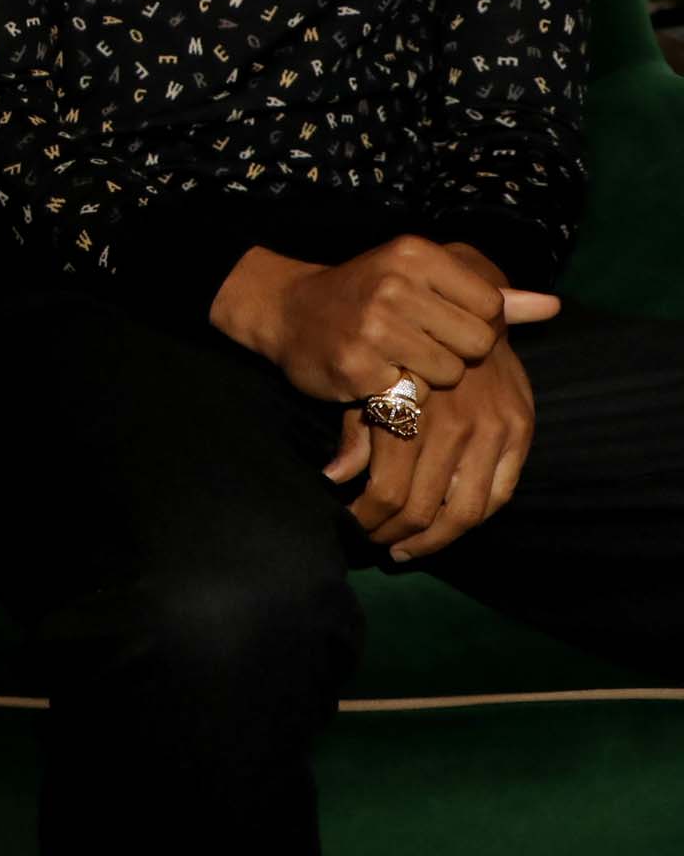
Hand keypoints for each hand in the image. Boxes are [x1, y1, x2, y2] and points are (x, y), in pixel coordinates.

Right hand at [214, 236, 558, 403]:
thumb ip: (487, 294)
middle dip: (455, 352)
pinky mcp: (357, 367)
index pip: (490, 305)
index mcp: (415, 254)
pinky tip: (374, 374)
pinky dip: (397, 393)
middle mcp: (394, 285)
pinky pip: (412, 396)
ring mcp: (373, 327)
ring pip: (449, 373)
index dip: (474, 322)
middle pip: (476, 342)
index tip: (441, 321)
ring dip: (429, 377)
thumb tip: (551, 306)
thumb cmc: (366, 293)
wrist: (288, 312)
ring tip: (397, 360)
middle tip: (419, 344)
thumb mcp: (422, 277)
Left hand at [324, 328, 536, 562]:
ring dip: (434, 539)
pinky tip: (448, 526)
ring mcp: (493, 429)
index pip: (387, 491)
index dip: (368, 519)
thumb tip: (334, 478)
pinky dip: (473, 519)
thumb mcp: (370, 383)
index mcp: (411, 412)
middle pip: (422, 508)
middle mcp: (455, 424)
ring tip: (409, 547)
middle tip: (378, 543)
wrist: (464, 308)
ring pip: (464, 512)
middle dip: (394, 534)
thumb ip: (357, 432)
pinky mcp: (521, 430)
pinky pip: (500, 494)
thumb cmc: (406, 350)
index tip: (355, 525)